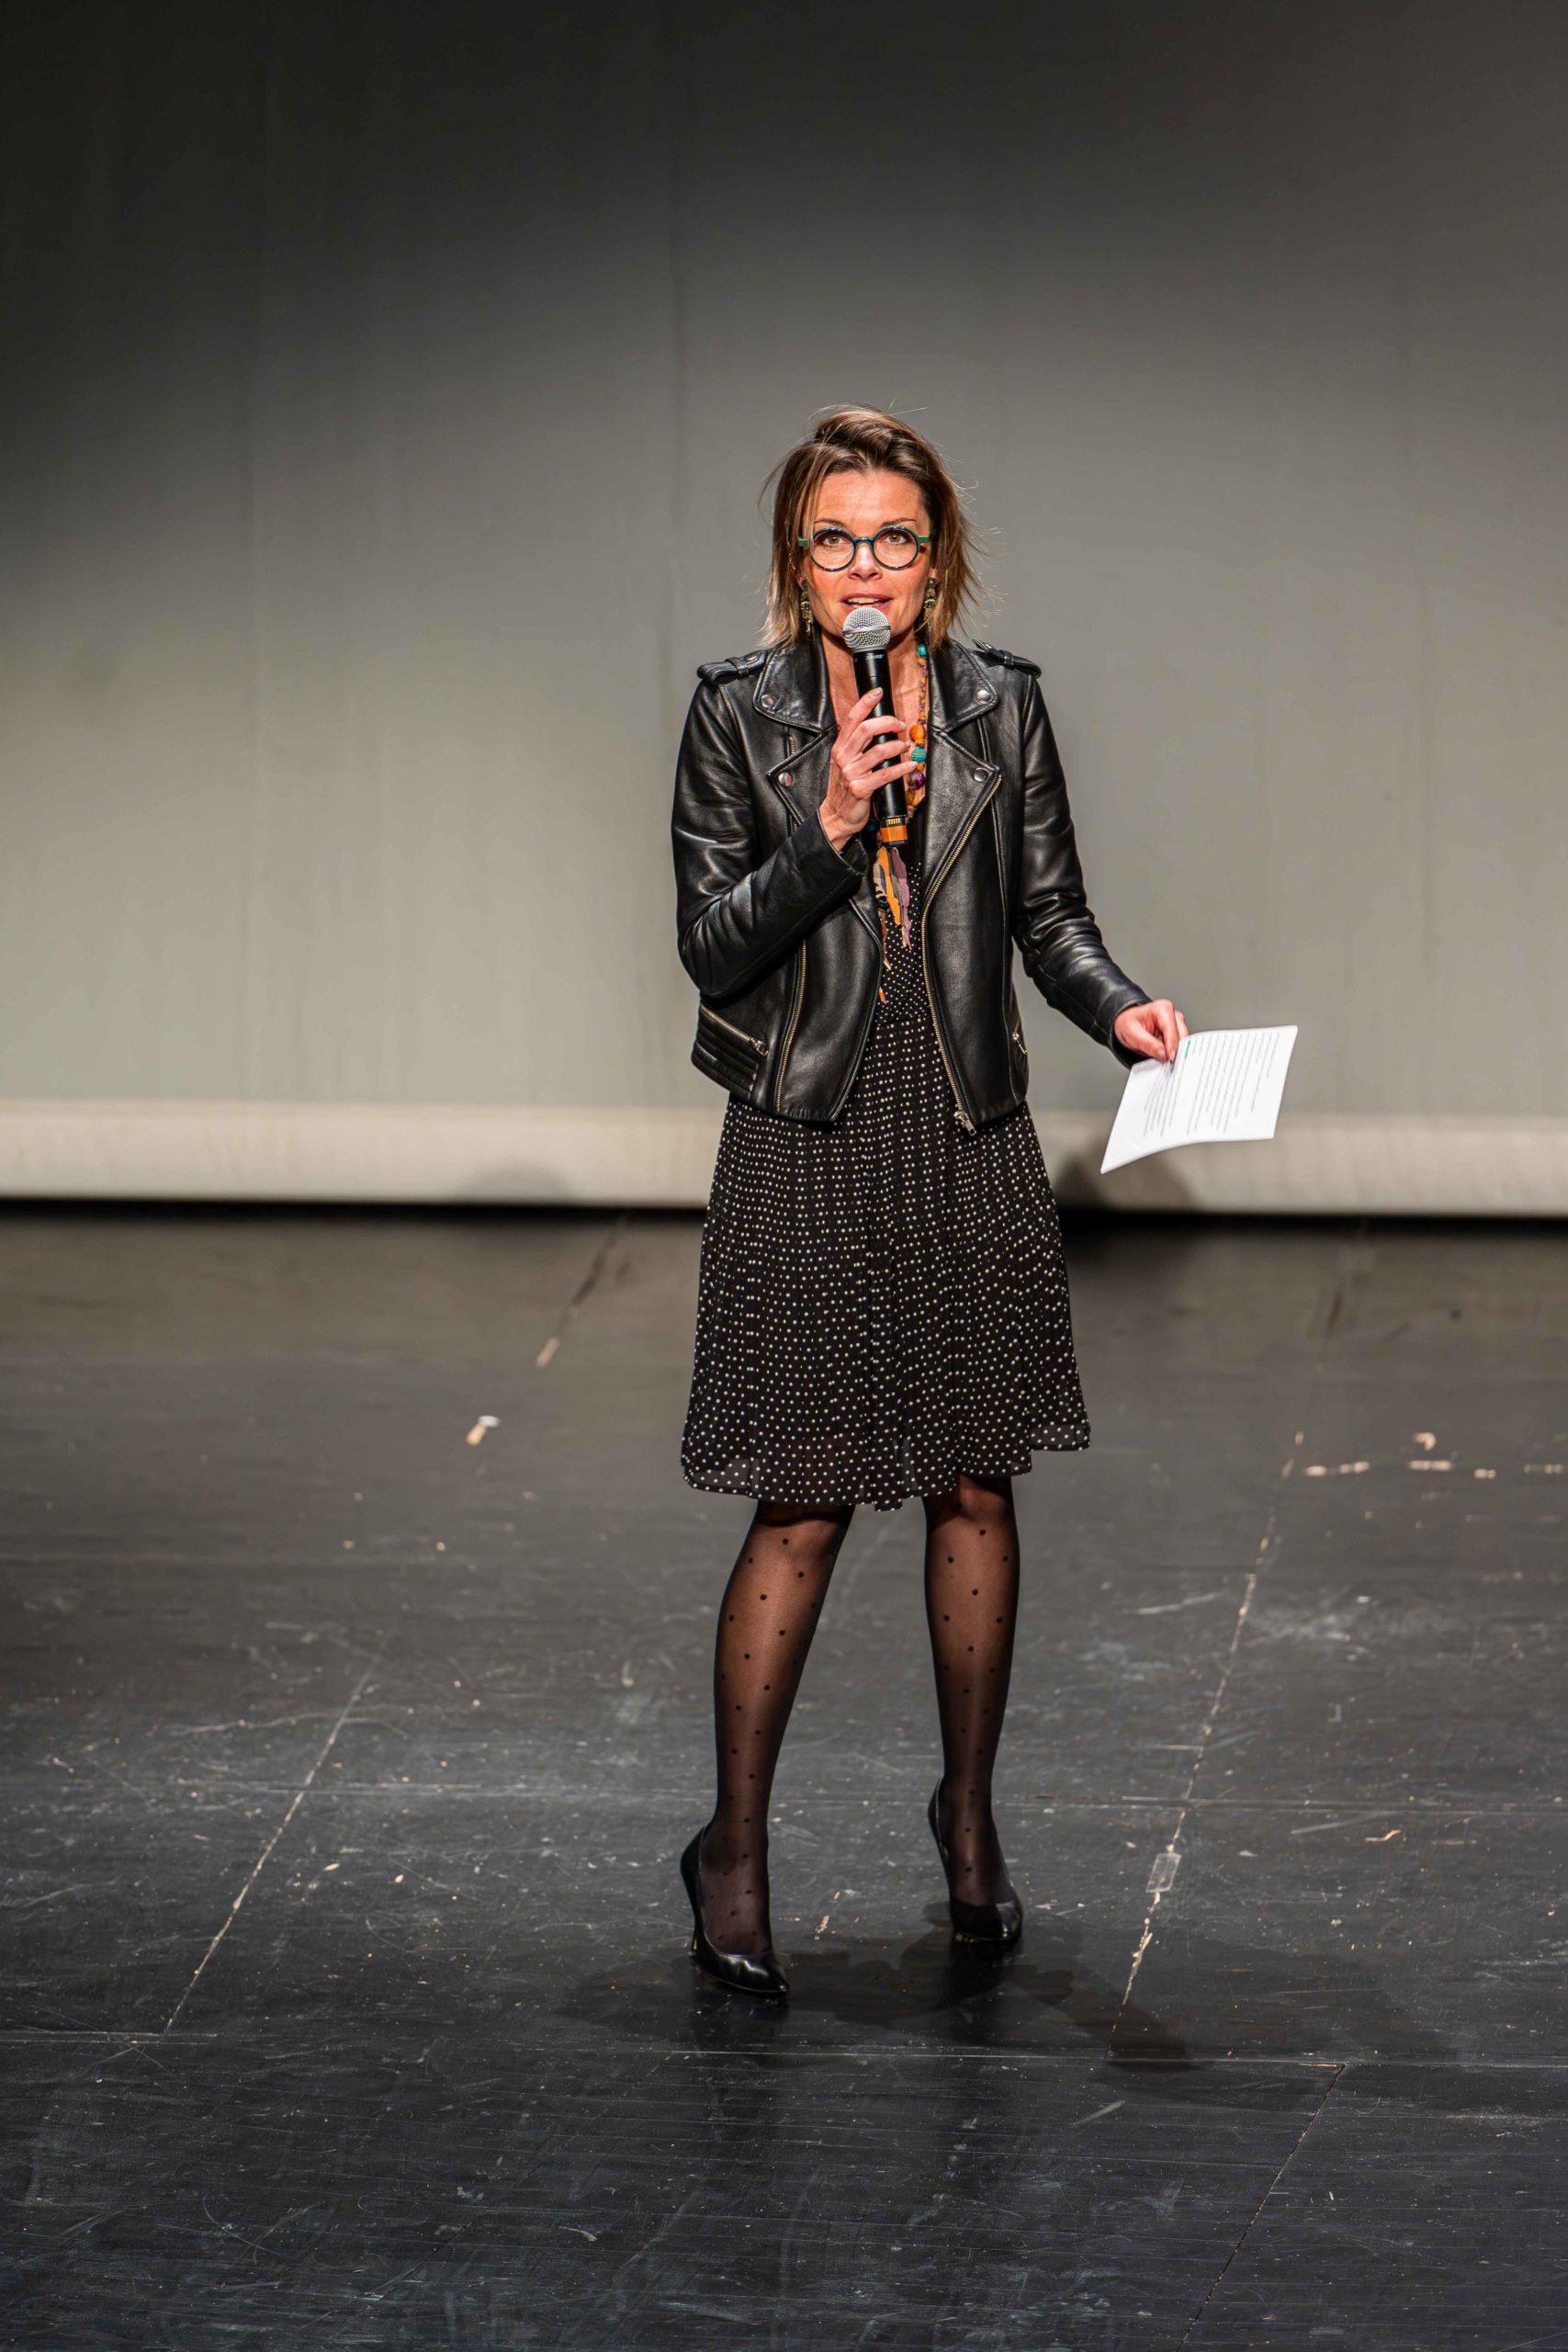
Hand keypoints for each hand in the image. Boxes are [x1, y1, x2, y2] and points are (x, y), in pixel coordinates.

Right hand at [821, 687, 921, 851]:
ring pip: (879, 750)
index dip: (865, 703)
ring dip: (897, 746)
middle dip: (888, 723)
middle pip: (867, 729)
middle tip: (900, 725)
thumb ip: (856, 746)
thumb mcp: (844, 763)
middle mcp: (844, 757)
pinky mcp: (860, 788)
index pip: (851, 719)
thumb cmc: (844, 789)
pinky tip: (911, 765)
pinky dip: (901, 768)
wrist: (836, 815)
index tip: (877, 693)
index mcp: (840, 748)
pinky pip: (885, 774)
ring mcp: (851, 773)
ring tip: (905, 747)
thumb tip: (877, 729)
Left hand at [1114, 998, 1188, 1061]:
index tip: (1169, 1058)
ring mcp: (1176, 1024)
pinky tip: (1164, 1056)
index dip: (1171, 1046)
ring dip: (1174, 1051)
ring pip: (1183, 1041)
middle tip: (1168, 1062)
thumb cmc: (1128, 1023)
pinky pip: (1179, 1045)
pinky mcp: (1176, 1033)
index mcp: (1162, 1009)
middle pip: (1182, 1035)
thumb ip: (1148, 1044)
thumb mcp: (1132, 1034)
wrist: (1125, 1023)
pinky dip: (1172, 1052)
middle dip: (1175, 1049)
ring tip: (1163, 1059)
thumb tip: (1163, 1054)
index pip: (1172, 1030)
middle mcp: (1172, 1014)